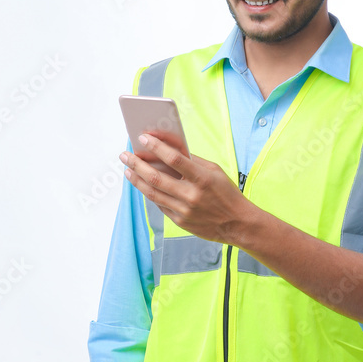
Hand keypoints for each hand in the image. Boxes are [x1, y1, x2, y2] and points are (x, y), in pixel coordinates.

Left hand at [119, 133, 249, 244]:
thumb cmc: (226, 192)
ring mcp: (184, 211)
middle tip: (126, 155)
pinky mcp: (180, 221)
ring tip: (127, 168)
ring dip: (137, 179)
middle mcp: (191, 195)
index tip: (144, 137)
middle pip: (156, 177)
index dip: (157, 147)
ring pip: (152, 193)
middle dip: (137, 164)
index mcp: (202, 179)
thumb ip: (192, 160)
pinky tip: (141, 183)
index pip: (174, 159)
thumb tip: (167, 147)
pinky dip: (149, 192)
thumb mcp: (214, 170)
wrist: (237, 223)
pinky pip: (159, 204)